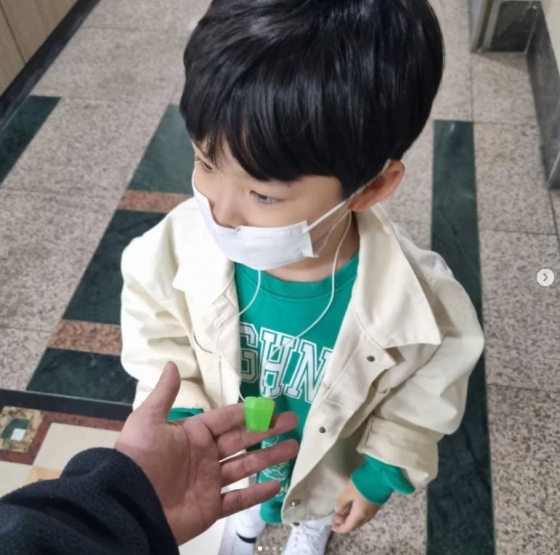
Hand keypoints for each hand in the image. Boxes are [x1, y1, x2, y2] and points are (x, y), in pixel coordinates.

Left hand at [115, 362, 298, 544]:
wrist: (128, 505)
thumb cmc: (140, 459)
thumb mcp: (148, 421)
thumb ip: (165, 394)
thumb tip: (172, 364)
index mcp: (192, 434)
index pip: (226, 419)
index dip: (248, 412)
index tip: (271, 405)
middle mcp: (204, 455)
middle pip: (242, 440)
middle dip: (267, 430)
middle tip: (292, 422)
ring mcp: (209, 482)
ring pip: (246, 467)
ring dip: (270, 457)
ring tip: (293, 447)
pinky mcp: (210, 507)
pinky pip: (237, 500)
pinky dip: (256, 494)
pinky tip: (276, 484)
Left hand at [332, 479, 380, 533]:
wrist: (382, 477)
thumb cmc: (362, 484)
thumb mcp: (348, 491)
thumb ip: (342, 502)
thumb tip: (338, 511)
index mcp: (360, 515)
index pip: (349, 527)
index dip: (340, 529)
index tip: (332, 527)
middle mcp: (367, 516)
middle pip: (355, 525)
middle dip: (345, 523)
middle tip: (336, 516)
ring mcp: (373, 510)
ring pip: (360, 519)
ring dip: (350, 518)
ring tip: (343, 510)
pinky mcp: (376, 504)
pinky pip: (364, 514)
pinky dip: (356, 513)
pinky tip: (352, 505)